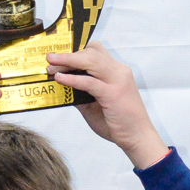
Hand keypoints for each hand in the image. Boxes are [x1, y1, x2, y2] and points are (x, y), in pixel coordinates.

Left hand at [47, 41, 168, 168]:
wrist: (138, 138)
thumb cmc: (118, 124)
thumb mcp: (95, 106)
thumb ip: (81, 95)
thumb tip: (62, 87)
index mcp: (117, 72)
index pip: (96, 52)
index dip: (77, 51)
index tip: (60, 56)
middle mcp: (119, 71)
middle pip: (91, 52)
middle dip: (68, 54)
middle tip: (50, 57)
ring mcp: (117, 80)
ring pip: (90, 61)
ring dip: (68, 61)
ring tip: (51, 65)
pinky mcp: (113, 93)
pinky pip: (89, 82)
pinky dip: (72, 79)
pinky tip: (60, 79)